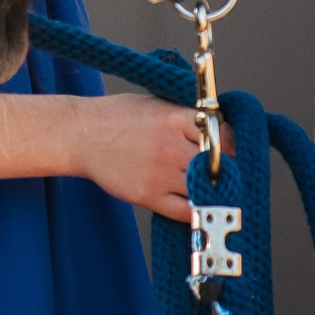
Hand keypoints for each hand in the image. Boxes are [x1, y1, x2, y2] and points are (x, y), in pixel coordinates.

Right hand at [75, 93, 230, 220]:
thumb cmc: (117, 117)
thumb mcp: (156, 104)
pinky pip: (185, 211)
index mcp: (174, 118)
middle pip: (218, 165)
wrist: (81, 134)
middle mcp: (170, 146)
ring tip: (213, 191)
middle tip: (227, 173)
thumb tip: (218, 127)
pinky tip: (197, 205)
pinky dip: (196, 210)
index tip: (234, 151)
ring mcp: (159, 173)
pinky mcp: (148, 195)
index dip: (232, 145)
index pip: (222, 135)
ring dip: (212, 192)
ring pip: (203, 189)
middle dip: (226, 170)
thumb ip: (186, 116)